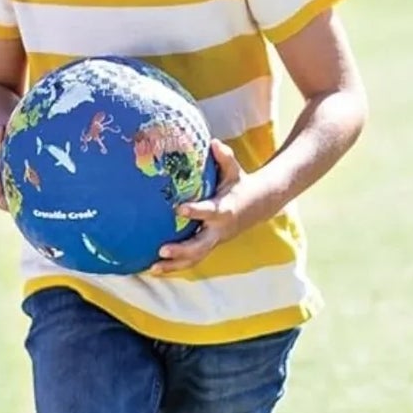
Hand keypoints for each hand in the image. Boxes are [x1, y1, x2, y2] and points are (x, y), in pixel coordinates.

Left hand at [152, 140, 255, 274]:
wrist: (259, 205)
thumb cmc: (239, 184)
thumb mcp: (235, 171)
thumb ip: (225, 158)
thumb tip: (214, 143)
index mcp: (224, 209)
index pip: (209, 211)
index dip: (196, 211)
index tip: (178, 209)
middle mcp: (219, 229)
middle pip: (201, 245)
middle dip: (182, 250)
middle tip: (161, 250)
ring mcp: (214, 241)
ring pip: (195, 258)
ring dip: (175, 265)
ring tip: (153, 268)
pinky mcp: (209, 246)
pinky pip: (192, 260)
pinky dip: (175, 266)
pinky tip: (155, 269)